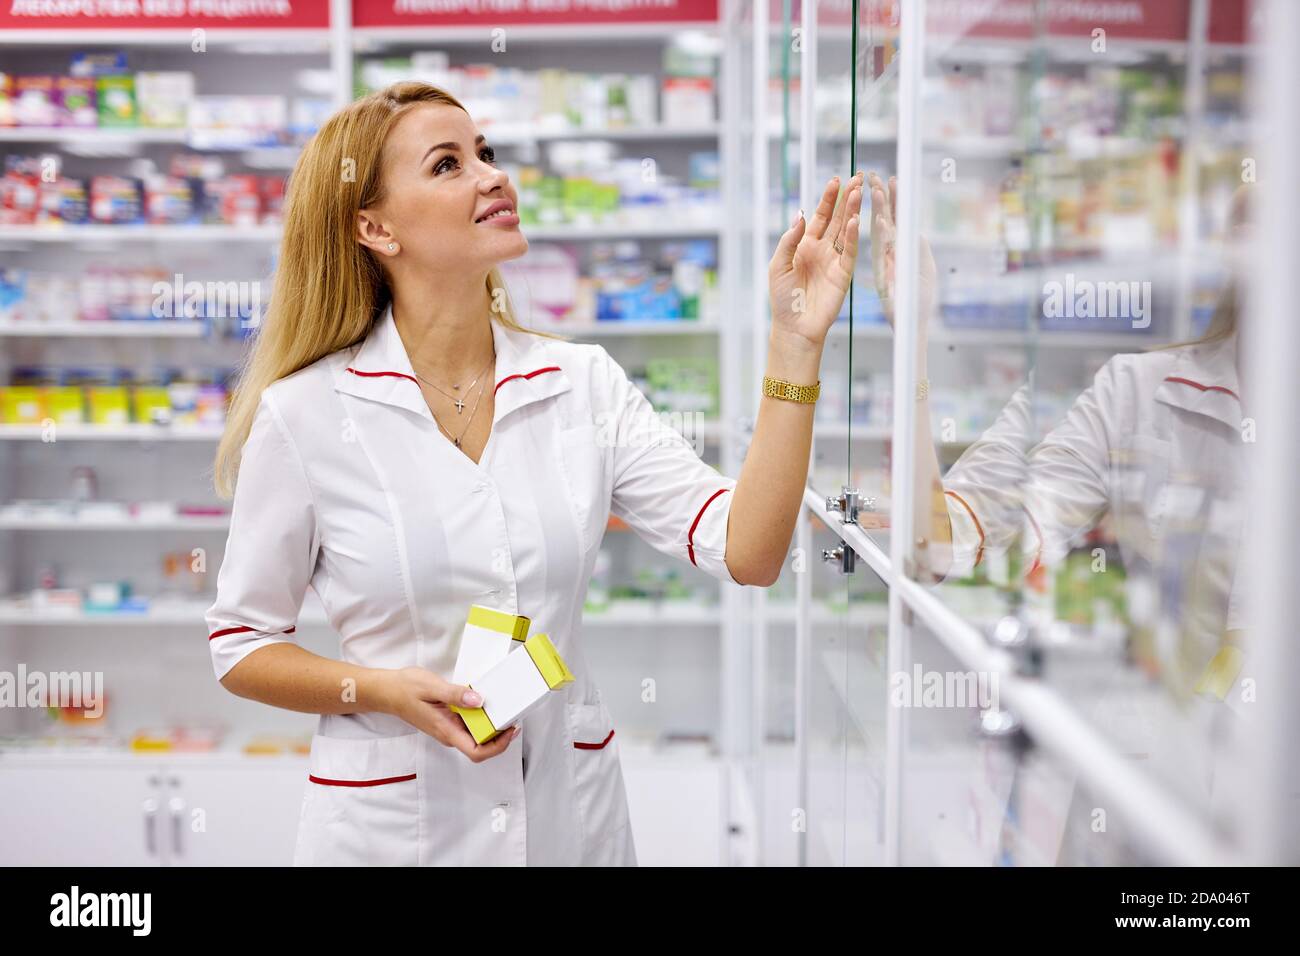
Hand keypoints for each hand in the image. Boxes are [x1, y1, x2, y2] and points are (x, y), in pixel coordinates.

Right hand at [381, 666, 517, 761]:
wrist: (388, 691)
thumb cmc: (405, 689)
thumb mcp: (431, 687)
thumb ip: (455, 694)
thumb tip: (478, 700)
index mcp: (446, 731)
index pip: (477, 752)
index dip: (498, 746)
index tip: (509, 729)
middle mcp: (450, 734)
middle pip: (481, 746)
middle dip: (500, 734)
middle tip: (512, 713)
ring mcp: (449, 728)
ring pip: (476, 735)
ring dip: (492, 724)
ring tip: (504, 705)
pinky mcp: (449, 720)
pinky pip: (470, 724)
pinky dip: (481, 716)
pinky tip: (486, 701)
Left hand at [768, 171, 863, 351]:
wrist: (793, 326)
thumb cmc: (782, 298)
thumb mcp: (778, 264)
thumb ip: (789, 239)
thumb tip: (800, 214)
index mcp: (805, 245)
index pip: (820, 217)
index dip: (828, 199)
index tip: (835, 181)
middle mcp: (822, 250)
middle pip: (838, 219)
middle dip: (847, 199)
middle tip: (857, 178)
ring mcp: (834, 261)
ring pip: (847, 231)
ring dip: (853, 212)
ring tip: (859, 192)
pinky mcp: (844, 274)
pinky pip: (851, 251)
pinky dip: (854, 236)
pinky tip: (857, 221)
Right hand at [868, 171, 936, 334]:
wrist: (912, 321)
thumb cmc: (918, 298)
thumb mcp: (924, 267)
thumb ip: (918, 247)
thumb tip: (914, 229)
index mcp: (900, 248)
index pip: (896, 218)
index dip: (895, 199)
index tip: (892, 180)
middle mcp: (890, 251)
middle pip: (884, 218)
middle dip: (881, 197)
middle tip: (874, 176)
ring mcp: (885, 261)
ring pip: (881, 230)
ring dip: (879, 210)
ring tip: (876, 189)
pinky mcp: (884, 273)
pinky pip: (881, 250)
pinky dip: (881, 233)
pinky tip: (880, 218)